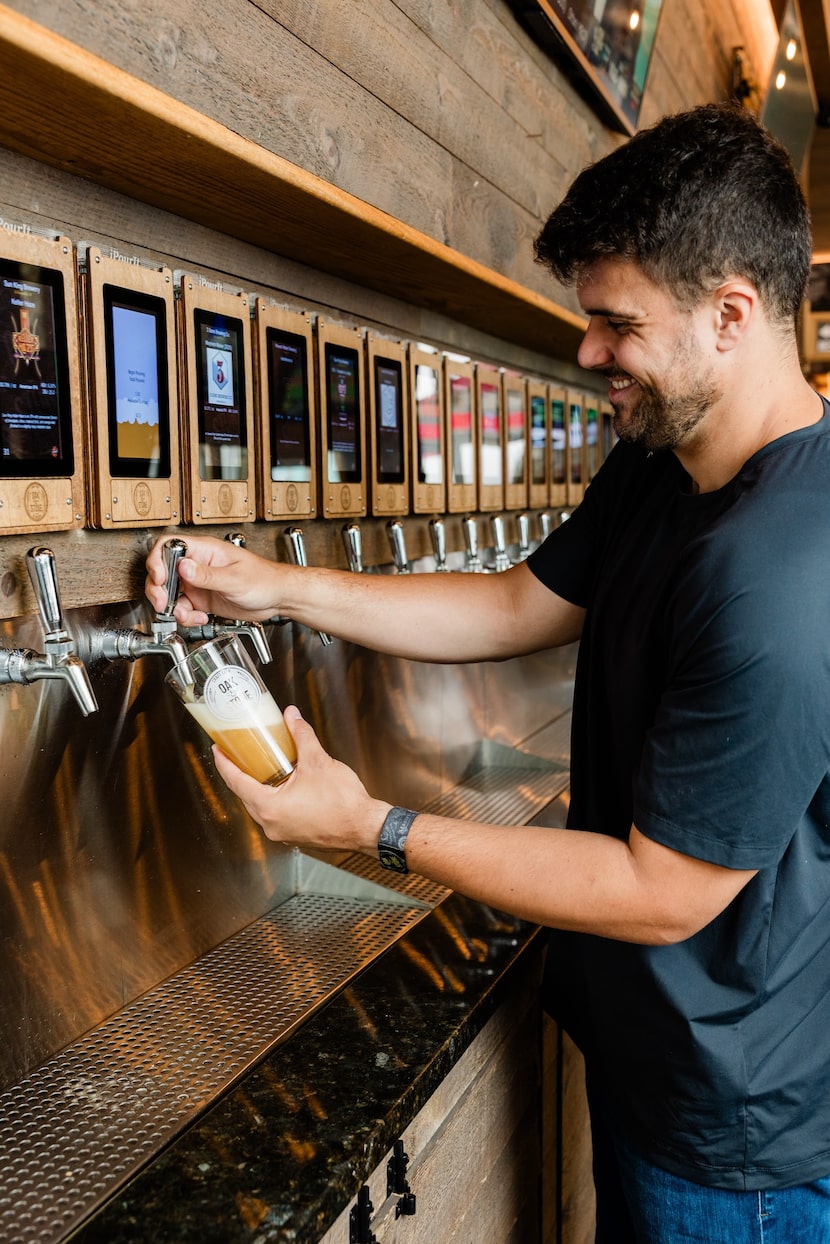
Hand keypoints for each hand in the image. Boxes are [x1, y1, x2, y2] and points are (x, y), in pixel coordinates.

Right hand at [145, 534, 282, 624]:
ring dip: (172, 607)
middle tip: (164, 603)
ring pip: (171, 593)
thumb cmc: (264, 579)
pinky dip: (186, 616)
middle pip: (164, 571)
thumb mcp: (234, 579)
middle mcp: (198, 565)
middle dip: (159, 589)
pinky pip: (184, 608)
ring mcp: (199, 583)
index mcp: (205, 551)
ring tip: (186, 615)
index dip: (158, 560)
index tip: (160, 578)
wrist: (277, 598)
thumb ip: (208, 575)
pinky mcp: (203, 599)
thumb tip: (183, 567)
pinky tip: (199, 618)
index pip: (170, 546)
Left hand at [212, 706, 389, 854]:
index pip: (236, 782)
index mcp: (269, 808)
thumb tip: (292, 717)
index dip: (225, 763)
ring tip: (258, 767)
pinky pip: (274, 815)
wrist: (365, 827)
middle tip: (236, 754)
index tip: (218, 749)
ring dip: (257, 787)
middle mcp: (271, 824)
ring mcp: (282, 833)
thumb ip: (301, 736)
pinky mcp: (294, 835)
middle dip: (240, 774)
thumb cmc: (343, 803)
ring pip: (260, 807)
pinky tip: (281, 785)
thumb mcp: (318, 762)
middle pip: (245, 795)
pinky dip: (272, 799)